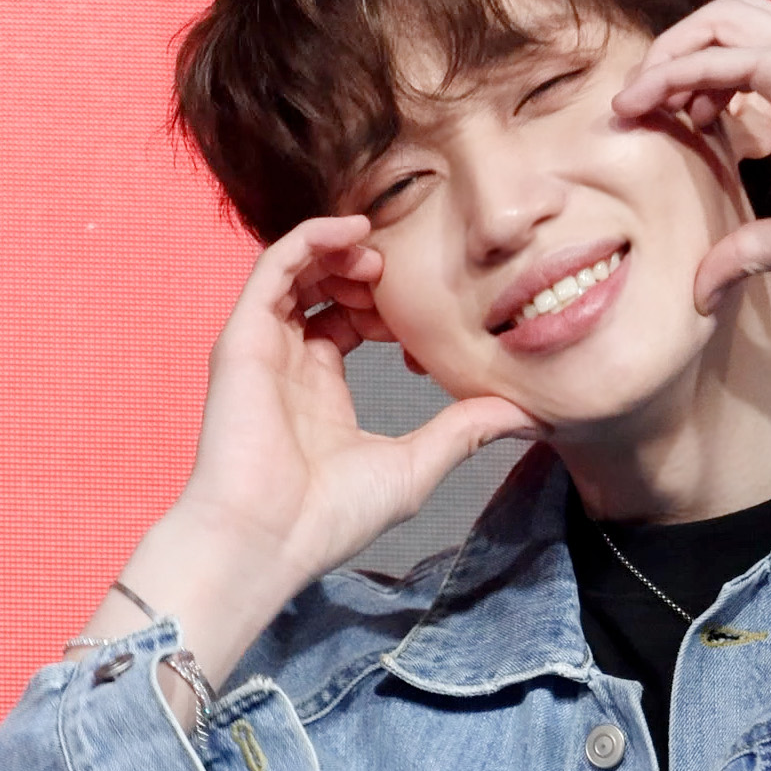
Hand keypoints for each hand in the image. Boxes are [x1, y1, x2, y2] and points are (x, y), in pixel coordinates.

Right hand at [100, 215, 540, 694]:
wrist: (268, 539)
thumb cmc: (329, 516)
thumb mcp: (416, 464)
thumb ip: (464, 429)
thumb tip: (527, 412)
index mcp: (321, 389)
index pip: (350, 321)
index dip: (390, 306)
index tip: (429, 312)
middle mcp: (288, 362)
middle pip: (324, 289)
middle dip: (367, 272)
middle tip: (404, 274)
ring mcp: (263, 347)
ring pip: (299, 270)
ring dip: (340, 250)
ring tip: (381, 253)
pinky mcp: (243, 337)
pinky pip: (273, 267)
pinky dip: (310, 239)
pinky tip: (353, 231)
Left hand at [610, 0, 770, 311]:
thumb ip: (752, 251)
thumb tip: (702, 293)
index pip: (751, 49)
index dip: (705, 75)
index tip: (680, 120)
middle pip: (728, 17)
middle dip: (677, 50)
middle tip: (641, 102)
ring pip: (717, 21)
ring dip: (668, 52)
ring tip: (634, 99)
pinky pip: (717, 56)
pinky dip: (673, 73)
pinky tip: (642, 103)